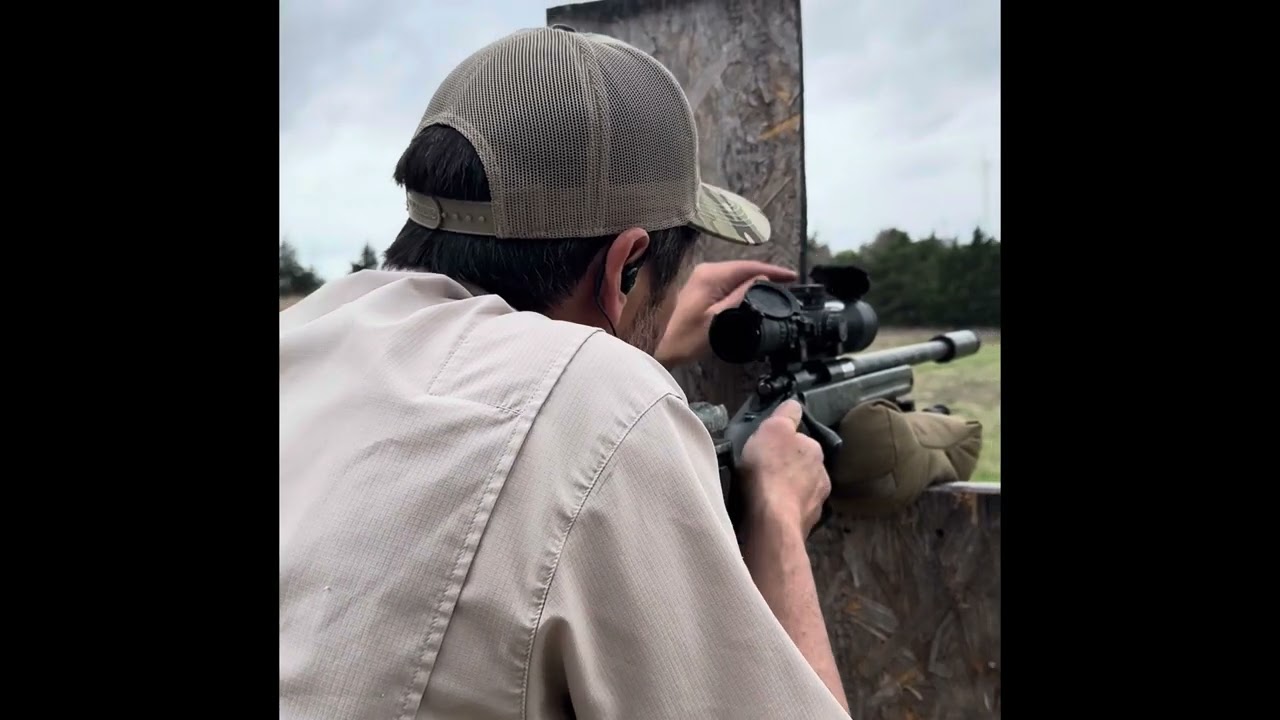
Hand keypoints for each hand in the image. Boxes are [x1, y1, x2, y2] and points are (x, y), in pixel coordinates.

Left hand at [655, 260, 797, 367]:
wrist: (654, 346)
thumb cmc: (683, 338)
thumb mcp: (718, 320)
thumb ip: (741, 297)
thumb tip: (761, 280)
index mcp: (711, 275)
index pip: (749, 267)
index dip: (773, 271)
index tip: (792, 276)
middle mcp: (705, 271)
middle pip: (742, 269)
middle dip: (765, 275)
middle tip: (787, 285)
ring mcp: (699, 279)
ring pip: (734, 276)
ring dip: (753, 281)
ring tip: (774, 289)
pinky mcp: (697, 289)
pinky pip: (725, 283)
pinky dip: (740, 287)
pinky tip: (750, 293)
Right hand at [738, 399, 830, 535]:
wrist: (772, 520)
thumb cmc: (770, 470)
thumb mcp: (773, 429)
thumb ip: (786, 415)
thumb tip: (794, 404)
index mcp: (816, 451)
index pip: (803, 440)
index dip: (785, 442)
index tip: (770, 447)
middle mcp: (822, 476)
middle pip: (804, 467)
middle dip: (789, 468)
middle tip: (766, 471)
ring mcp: (816, 503)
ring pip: (801, 491)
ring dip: (789, 491)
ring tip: (766, 494)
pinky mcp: (807, 525)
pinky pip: (794, 512)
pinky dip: (785, 510)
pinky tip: (770, 512)